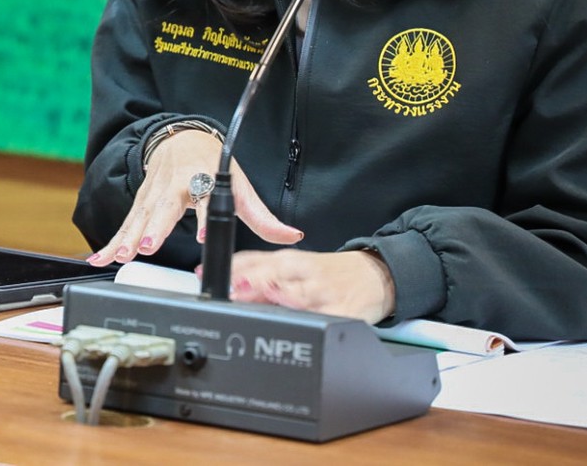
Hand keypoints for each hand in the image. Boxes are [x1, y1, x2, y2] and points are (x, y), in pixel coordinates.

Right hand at [86, 130, 302, 265]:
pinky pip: (125, 223)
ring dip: (127, 236)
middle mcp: (175, 185)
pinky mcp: (140, 202)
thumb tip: (291, 234)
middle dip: (154, 226)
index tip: (204, 232)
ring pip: (139, 216)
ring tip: (120, 256)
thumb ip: (261, 216)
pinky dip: (110, 240)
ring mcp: (154, 193)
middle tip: (147, 245)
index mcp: (202, 178)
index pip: (205, 197)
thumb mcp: (239, 184)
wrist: (182, 138)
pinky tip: (100, 257)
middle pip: (164, 207)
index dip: (204, 216)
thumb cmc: (212, 164)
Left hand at [226, 248, 395, 323]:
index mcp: (293, 261)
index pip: (259, 262)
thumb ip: (261, 272)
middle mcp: (307, 275)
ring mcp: (325, 296)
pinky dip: (310, 323)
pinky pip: (323, 321)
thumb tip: (228, 281)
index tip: (210, 276)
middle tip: (231, 292)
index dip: (234, 271)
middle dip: (252, 285)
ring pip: (298, 298)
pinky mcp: (343, 315)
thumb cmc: (330, 273)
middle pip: (276, 278)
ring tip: (255, 306)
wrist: (376, 276)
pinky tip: (298, 325)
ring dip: (275, 301)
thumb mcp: (296, 265)